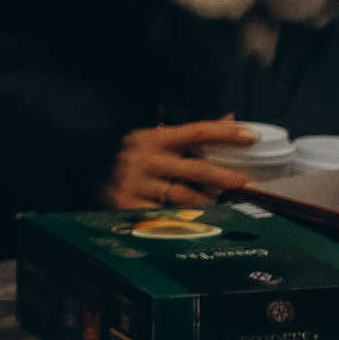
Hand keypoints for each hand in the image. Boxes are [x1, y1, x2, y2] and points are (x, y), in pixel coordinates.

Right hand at [104, 119, 253, 209]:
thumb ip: (193, 135)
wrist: (87, 176)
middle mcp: (146, 160)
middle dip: (224, 177)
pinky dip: (181, 219)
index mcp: (154, 139)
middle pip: (197, 170)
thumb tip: (231, 118)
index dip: (224, 134)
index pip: (196, 132)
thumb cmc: (132, 158)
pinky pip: (168, 217)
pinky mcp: (130, 207)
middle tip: (246, 183)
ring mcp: (138, 184)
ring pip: (186, 199)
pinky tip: (189, 220)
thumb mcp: (156, 141)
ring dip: (206, 203)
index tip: (251, 136)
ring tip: (215, 204)